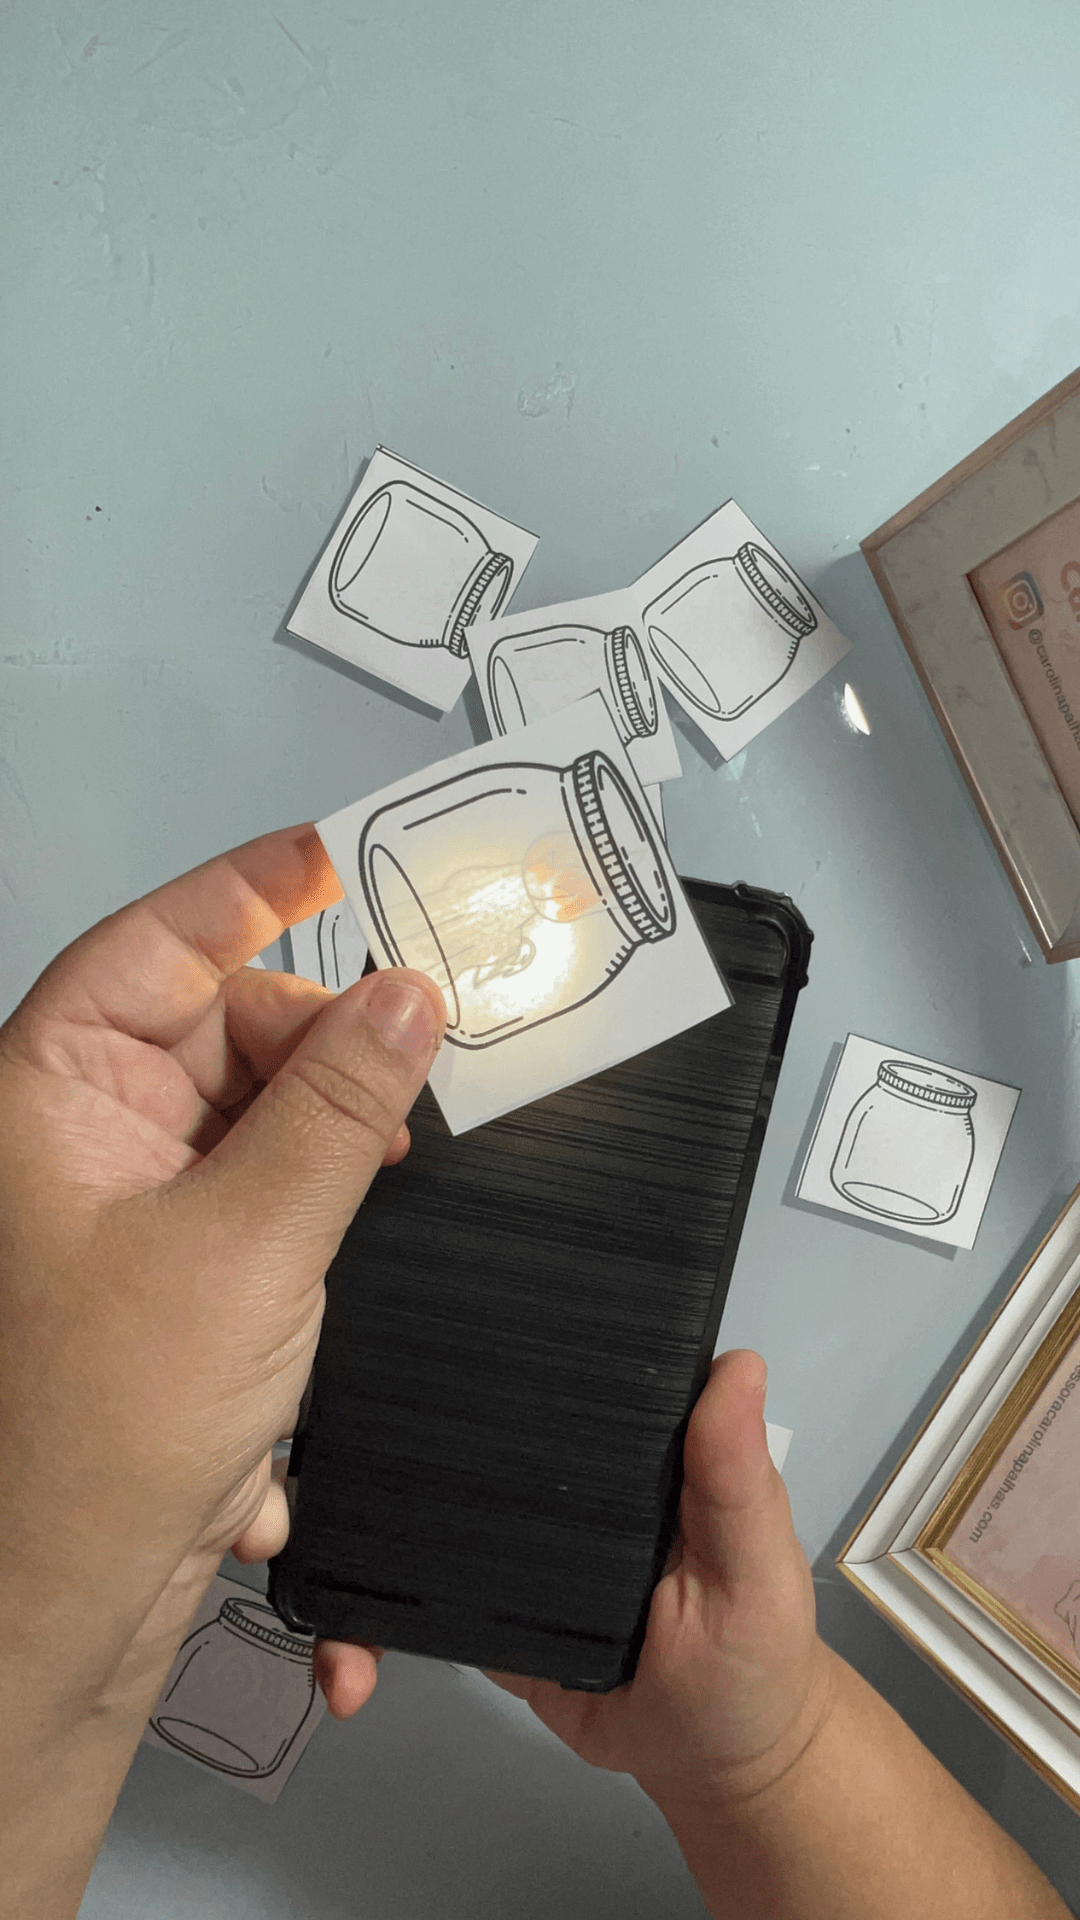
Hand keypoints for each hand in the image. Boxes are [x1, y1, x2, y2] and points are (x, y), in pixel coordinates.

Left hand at [0, 824, 443, 1722]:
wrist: (69, 1606)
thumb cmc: (86, 1445)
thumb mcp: (246, 1246)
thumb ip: (338, 1110)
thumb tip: (403, 1004)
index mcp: (47, 1094)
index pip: (155, 943)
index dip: (250, 887)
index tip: (337, 852)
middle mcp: (78, 1134)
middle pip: (221, 1022)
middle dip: (318, 1038)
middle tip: (411, 1047)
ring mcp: (127, 1199)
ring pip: (254, 1108)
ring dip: (327, 1134)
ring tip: (376, 1174)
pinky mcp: (175, 1262)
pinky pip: (264, 1182)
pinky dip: (313, 1202)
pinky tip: (320, 1266)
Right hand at [316, 1347, 832, 1812]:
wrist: (714, 1763)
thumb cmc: (753, 1650)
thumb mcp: (755, 1563)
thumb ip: (737, 1479)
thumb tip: (739, 1367)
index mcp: (620, 1444)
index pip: (547, 1373)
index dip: (487, 1346)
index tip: (415, 1327)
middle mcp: (554, 1479)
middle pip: (454, 1437)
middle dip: (379, 1444)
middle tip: (313, 1464)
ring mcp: (507, 1545)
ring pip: (414, 1520)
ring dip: (355, 1543)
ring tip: (328, 1595)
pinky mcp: (478, 1612)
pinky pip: (408, 1606)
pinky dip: (365, 1631)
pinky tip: (345, 1667)